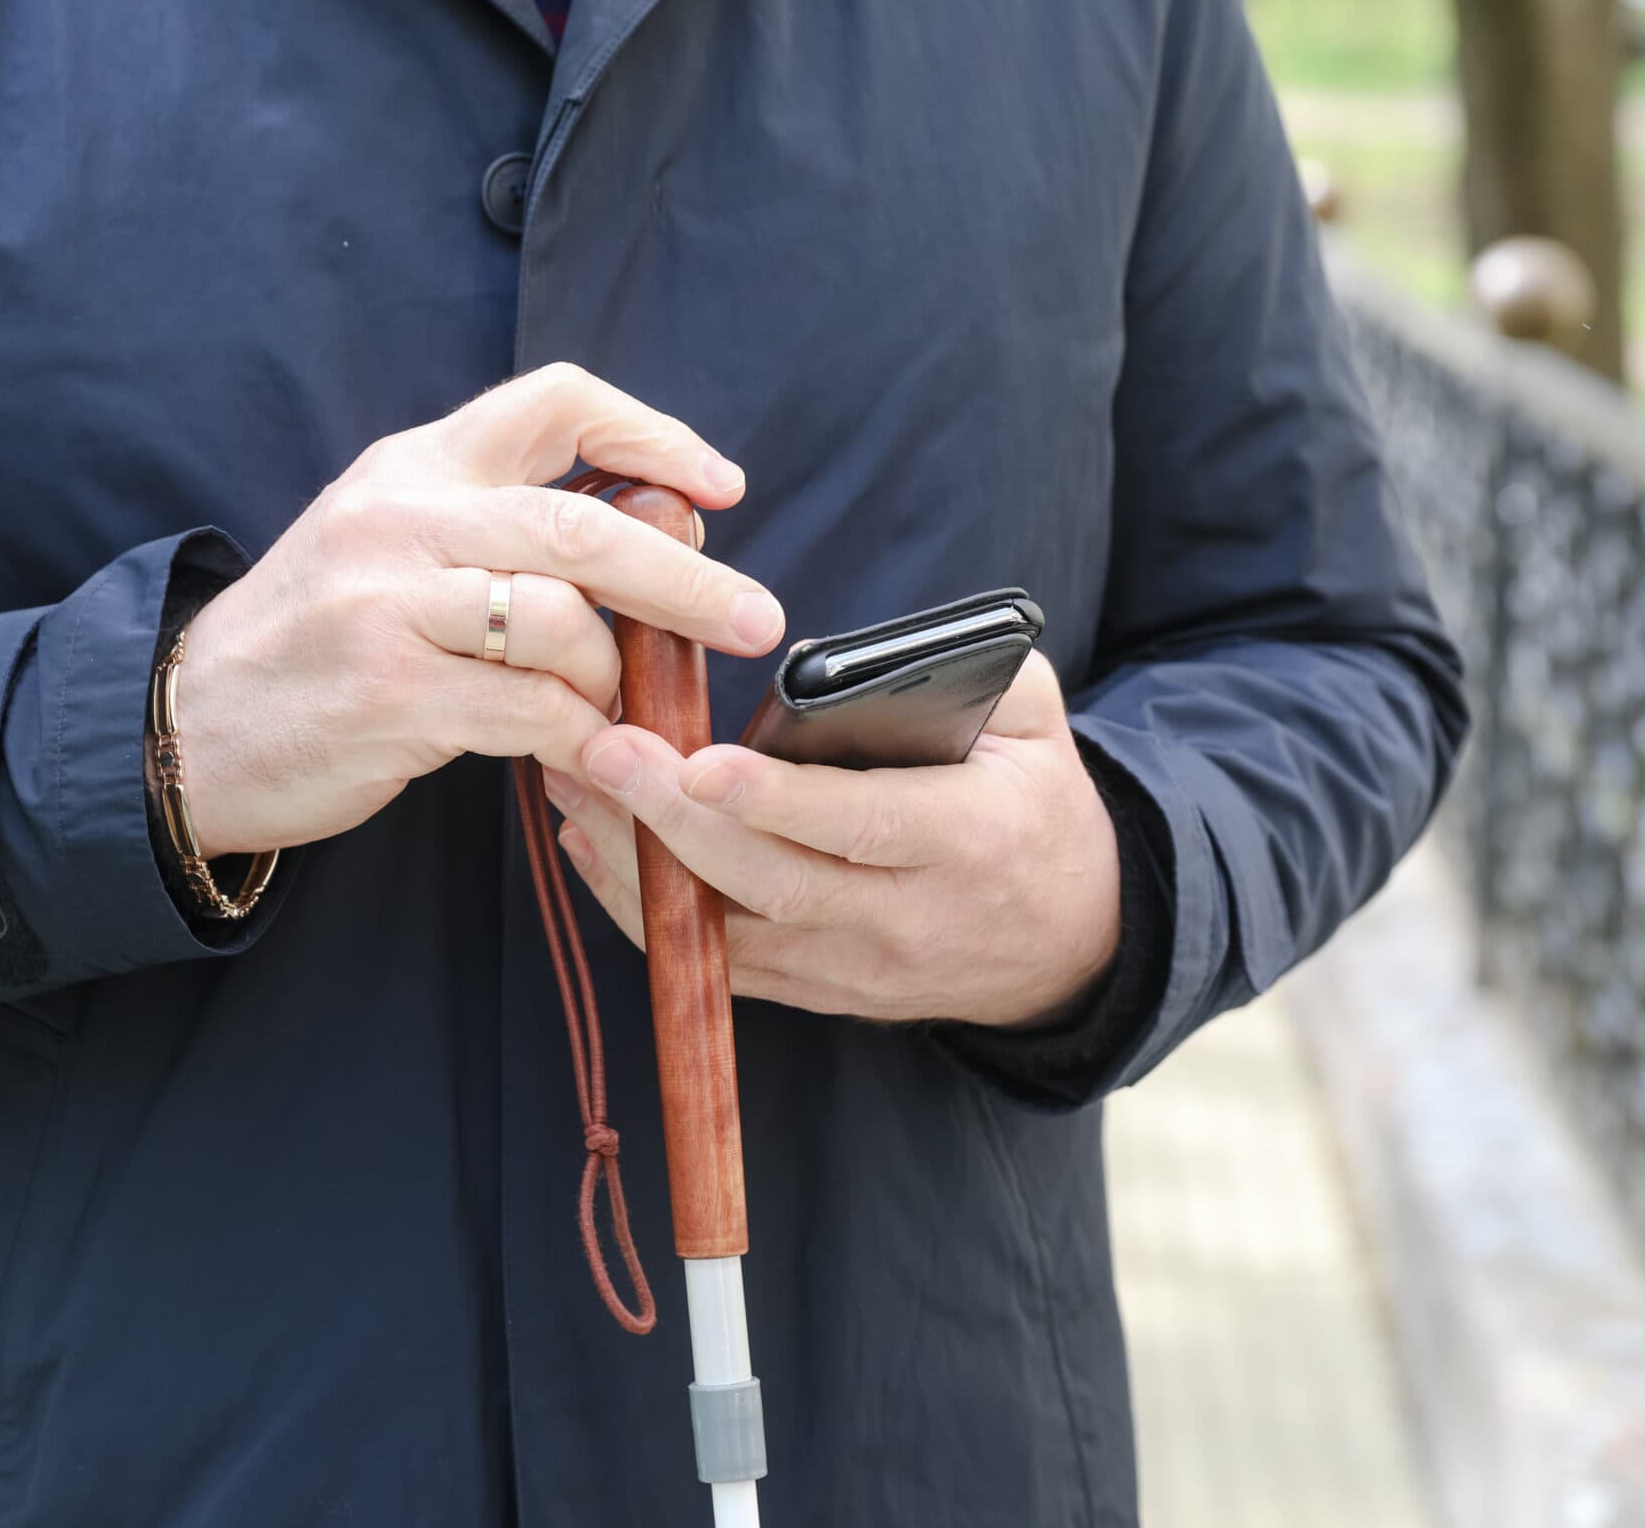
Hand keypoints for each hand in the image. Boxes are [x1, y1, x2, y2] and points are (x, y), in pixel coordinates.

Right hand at [171, 364, 783, 854]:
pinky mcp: (392, 695)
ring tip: (620, 710)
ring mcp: (390, 607)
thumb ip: (501, 526)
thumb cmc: (317, 643)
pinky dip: (584, 738)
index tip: (719, 488)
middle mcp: (402, 519)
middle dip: (690, 578)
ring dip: (617, 677)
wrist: (189, 728)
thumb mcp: (392, 545)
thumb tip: (662, 528)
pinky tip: (588, 754)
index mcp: (414, 465)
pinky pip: (535, 711)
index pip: (555, 399)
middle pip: (585, 525)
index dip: (654, 435)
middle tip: (759, 619)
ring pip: (565, 623)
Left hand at [542, 653, 1122, 1026]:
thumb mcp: (1035, 721)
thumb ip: (962, 670)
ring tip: (572, 786)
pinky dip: (645, 908)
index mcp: (971, 837)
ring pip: (731, 933)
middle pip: (775, 883)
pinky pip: (718, 964)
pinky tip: (591, 844)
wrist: (1073, 939)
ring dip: (637, 862)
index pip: (861, 825)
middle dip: (674, 819)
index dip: (775, 800)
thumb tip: (853, 651)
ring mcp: (858, 968)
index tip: (697, 760)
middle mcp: (908, 917)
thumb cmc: (1036, 800)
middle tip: (599, 752)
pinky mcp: (820, 994)